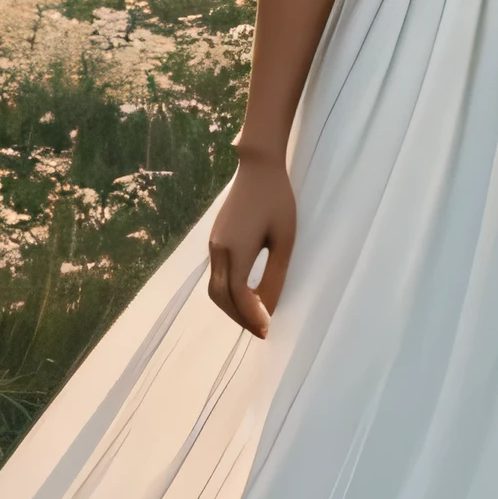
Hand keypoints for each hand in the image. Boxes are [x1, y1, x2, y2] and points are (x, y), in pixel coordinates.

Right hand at [208, 157, 295, 337]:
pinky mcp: (214, 240)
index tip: (268, 331)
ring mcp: (213, 245)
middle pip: (221, 298)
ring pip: (215, 289)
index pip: (239, 296)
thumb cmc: (278, 201)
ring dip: (232, 308)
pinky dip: (229, 293)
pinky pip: (216, 276)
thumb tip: (267, 310)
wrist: (258, 168)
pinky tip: (248, 295)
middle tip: (262, 330)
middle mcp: (218, 250)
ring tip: (255, 317)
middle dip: (240, 318)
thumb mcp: (284, 240)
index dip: (252, 317)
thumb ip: (275, 277)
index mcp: (236, 250)